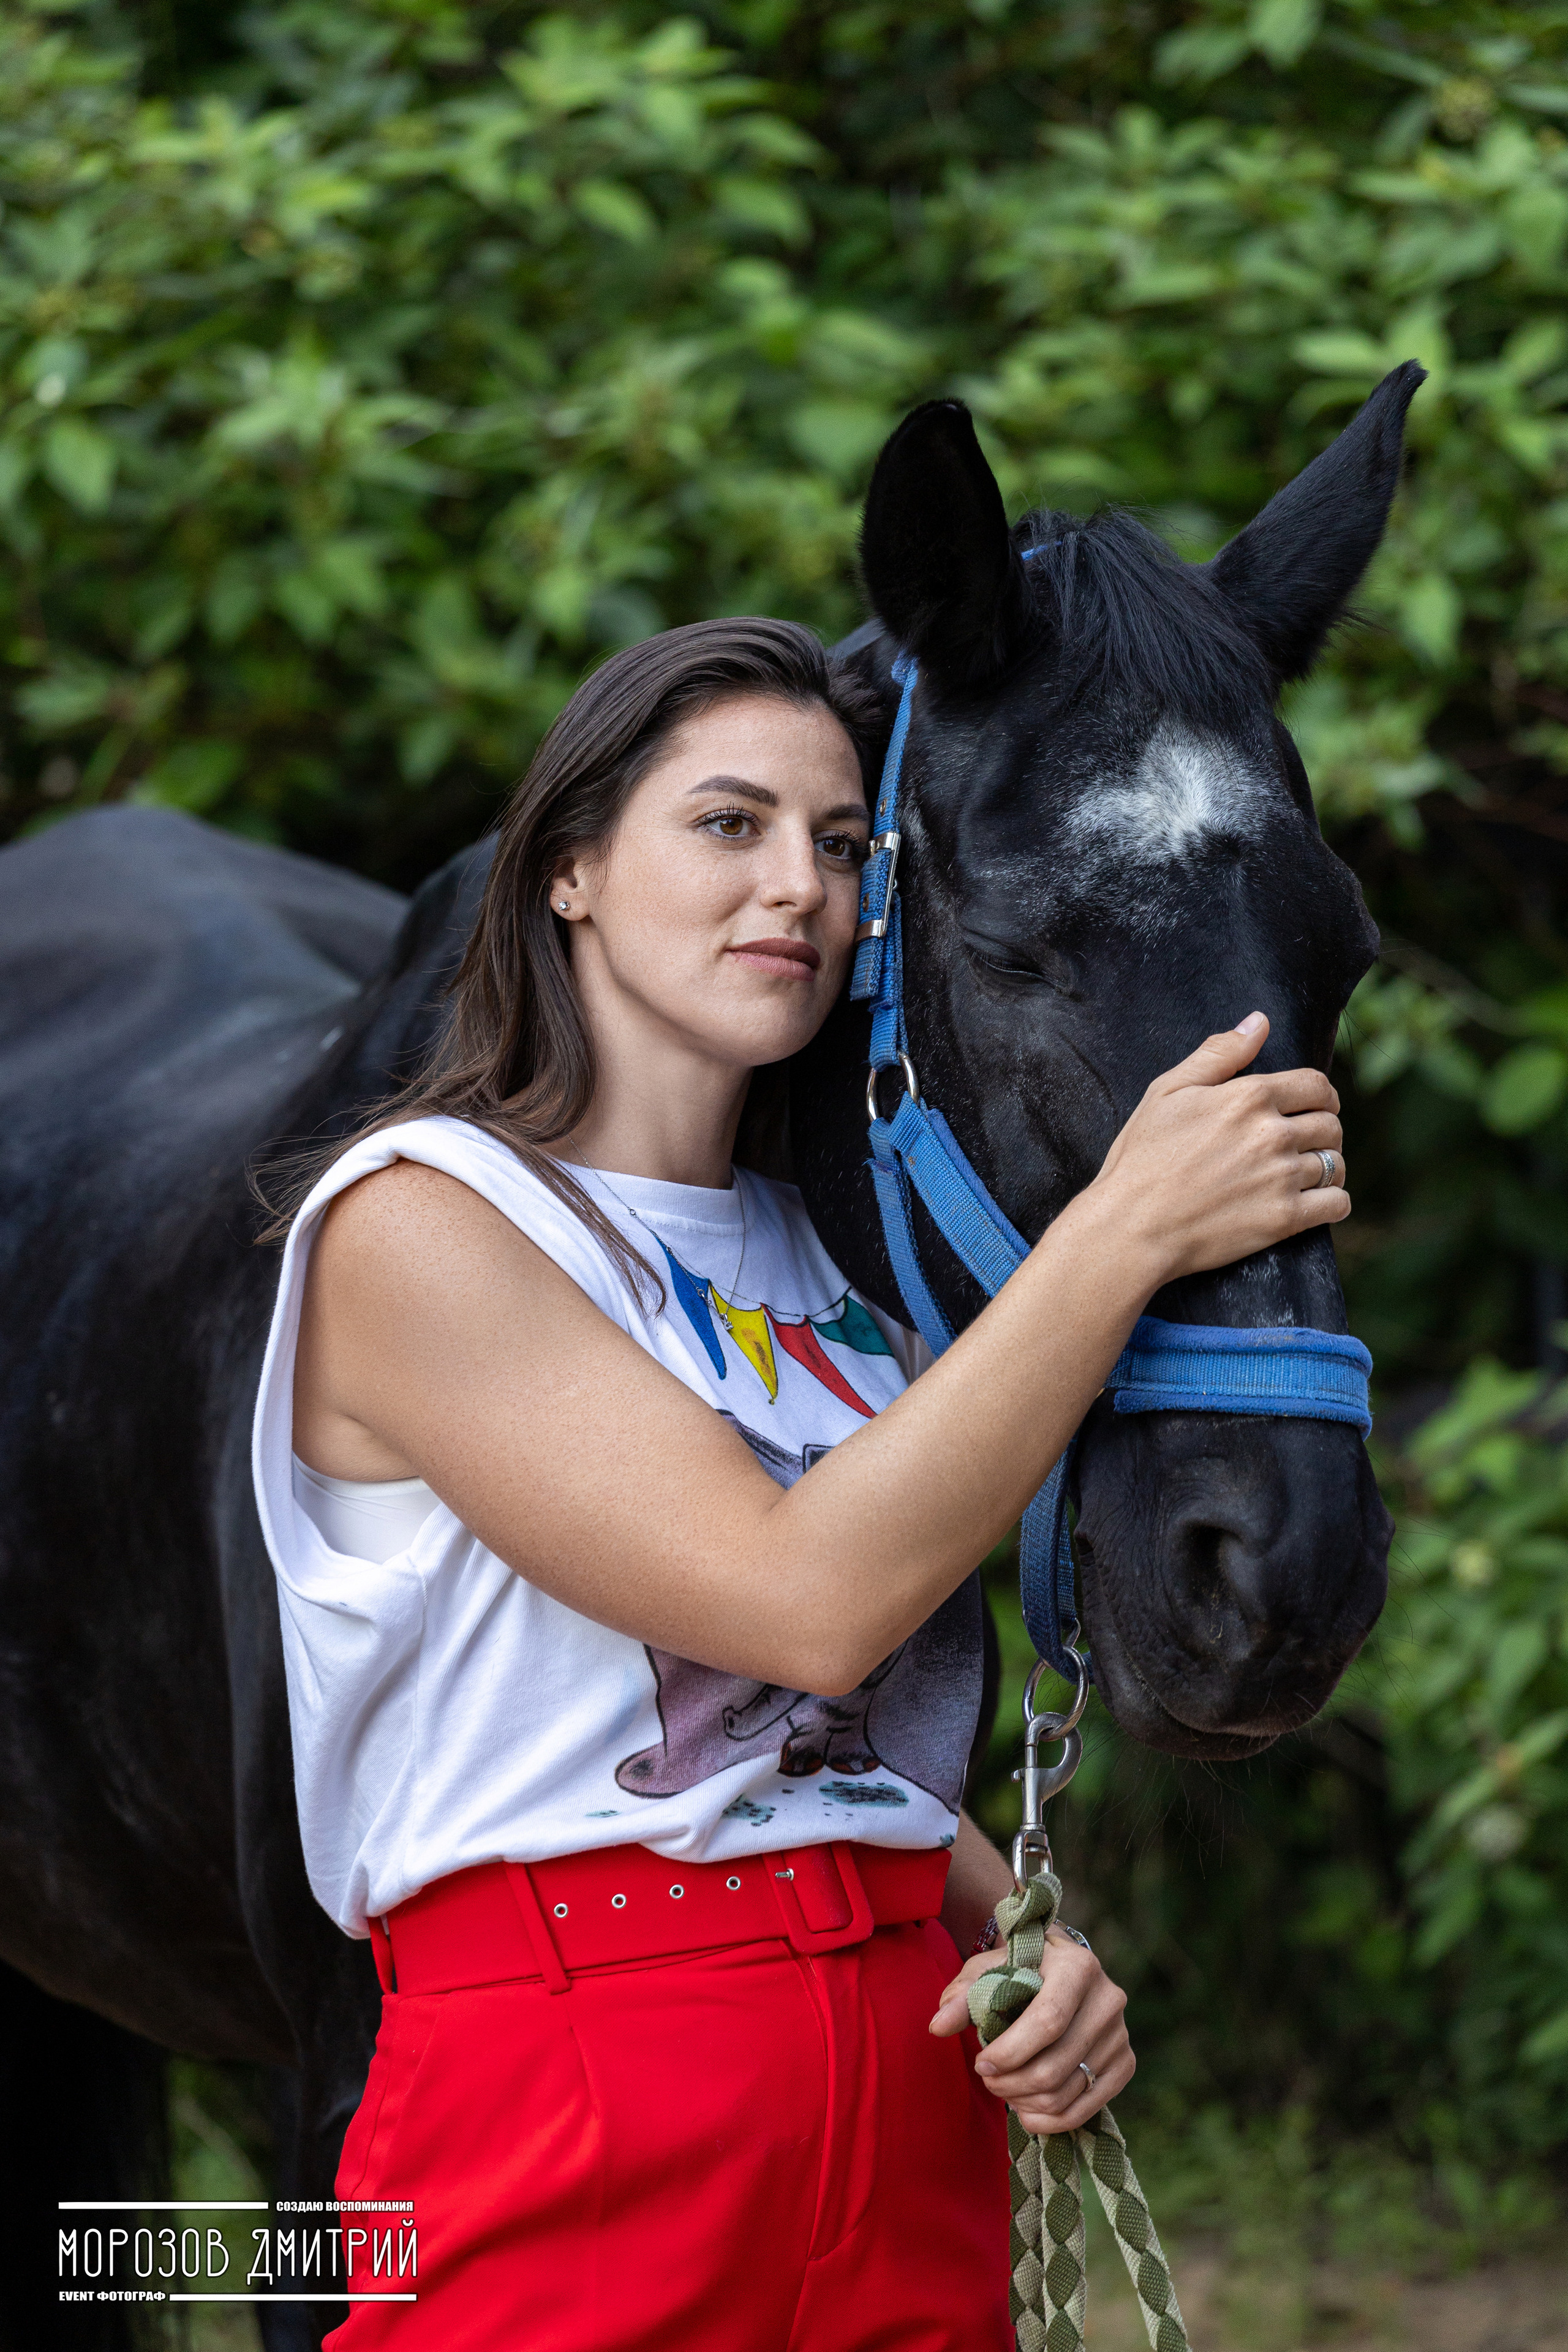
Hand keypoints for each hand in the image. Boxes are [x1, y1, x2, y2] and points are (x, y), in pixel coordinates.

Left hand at [928, 1930, 1134, 2132]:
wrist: (1061, 1969)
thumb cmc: (1018, 1969)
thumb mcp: (988, 1971)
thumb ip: (963, 1996)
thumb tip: (937, 2027)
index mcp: (1078, 1966)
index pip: (1047, 2022)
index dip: (1010, 2052)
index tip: (980, 2063)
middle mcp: (1108, 1999)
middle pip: (1056, 2064)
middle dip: (1011, 2083)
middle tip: (987, 2081)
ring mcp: (1120, 2034)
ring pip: (1068, 2091)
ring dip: (1026, 2102)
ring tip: (1003, 2092)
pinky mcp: (1124, 2063)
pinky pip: (1086, 2109)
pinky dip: (1051, 2121)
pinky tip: (1025, 2112)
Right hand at [1091, 1012, 1348, 1284]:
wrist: (1132, 1227)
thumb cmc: (1142, 1158)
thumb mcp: (1167, 1092)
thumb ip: (1218, 1054)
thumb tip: (1259, 1022)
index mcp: (1249, 1097)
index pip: (1316, 1085)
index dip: (1321, 1094)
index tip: (1315, 1106)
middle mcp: (1272, 1134)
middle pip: (1330, 1124)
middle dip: (1323, 1129)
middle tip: (1307, 1142)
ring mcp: (1281, 1178)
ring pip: (1334, 1163)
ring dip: (1327, 1165)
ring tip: (1309, 1173)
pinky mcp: (1284, 1219)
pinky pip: (1337, 1203)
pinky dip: (1334, 1201)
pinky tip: (1317, 1202)